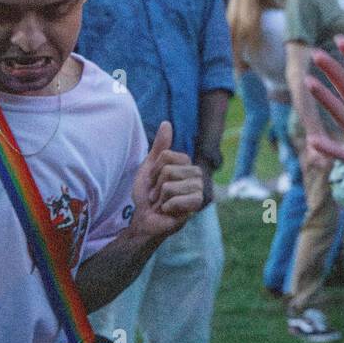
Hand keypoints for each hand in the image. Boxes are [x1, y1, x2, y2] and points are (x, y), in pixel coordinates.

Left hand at [131, 122, 203, 240]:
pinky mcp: (196, 205)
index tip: (153, 182)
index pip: (166, 156)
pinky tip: (169, 211)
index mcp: (187, 164)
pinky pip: (176, 199)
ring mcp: (198, 190)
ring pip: (169, 185)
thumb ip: (160, 147)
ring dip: (160, 198)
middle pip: (168, 170)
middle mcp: (196, 175)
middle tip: (158, 195)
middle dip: (156, 185)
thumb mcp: (149, 167)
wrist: (145, 219)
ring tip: (163, 203)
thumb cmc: (148, 194)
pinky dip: (166, 207)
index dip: (153, 170)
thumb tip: (166, 123)